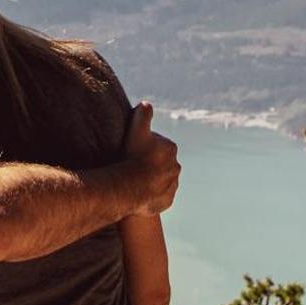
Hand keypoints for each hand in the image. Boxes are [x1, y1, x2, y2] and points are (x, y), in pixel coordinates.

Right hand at [123, 101, 179, 215]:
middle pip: (159, 163)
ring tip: (133, 180)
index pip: (156, 145)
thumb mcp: (136, 130)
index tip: (132, 150)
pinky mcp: (167, 201)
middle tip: (131, 165)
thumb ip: (142, 115)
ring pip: (160, 180)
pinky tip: (138, 193)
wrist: (134, 186)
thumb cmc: (134, 156)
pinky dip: (150, 195)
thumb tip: (146, 103)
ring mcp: (171, 185)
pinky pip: (158, 196)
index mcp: (170, 148)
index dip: (143, 146)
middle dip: (148, 163)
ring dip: (149, 180)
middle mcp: (175, 167)